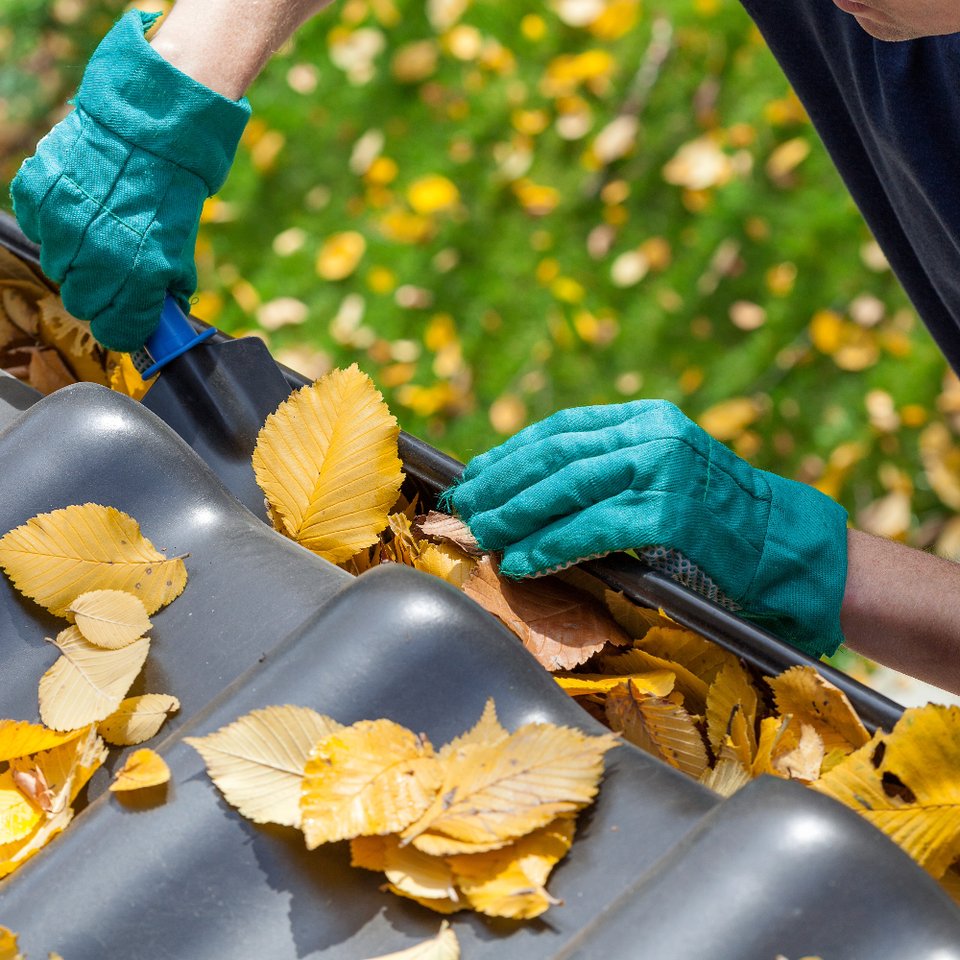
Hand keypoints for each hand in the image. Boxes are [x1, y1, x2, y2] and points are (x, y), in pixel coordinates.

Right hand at [10, 10, 249, 351]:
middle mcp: (98, 256)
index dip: (123, 328)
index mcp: (140, 275)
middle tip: (115, 271)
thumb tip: (161, 322)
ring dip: (76, 258)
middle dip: (100, 295)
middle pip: (82, 305)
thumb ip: (166, 291)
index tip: (127, 319)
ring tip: (99, 229)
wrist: (150, 128)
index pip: (116, 332)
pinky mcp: (38, 197)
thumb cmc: (170, 193)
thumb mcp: (180, 250)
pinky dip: (54, 224)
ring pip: (58, 269)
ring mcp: (63, 226)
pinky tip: (79, 206)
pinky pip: (38, 230)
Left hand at [446, 400, 848, 657]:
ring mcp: (664, 470)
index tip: (476, 475)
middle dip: (502, 483)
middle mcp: (653, 434)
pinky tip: (522, 561)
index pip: (562, 428)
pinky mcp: (672, 514)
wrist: (790, 548)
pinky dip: (550, 546)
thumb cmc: (721, 521)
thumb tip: (534, 490)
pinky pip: (593, 529)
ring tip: (482, 534)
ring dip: (516, 514)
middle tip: (465, 507)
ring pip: (567, 488)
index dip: (511, 452)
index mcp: (648, 418)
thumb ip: (611, 470)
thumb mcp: (664, 474)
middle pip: (556, 454)